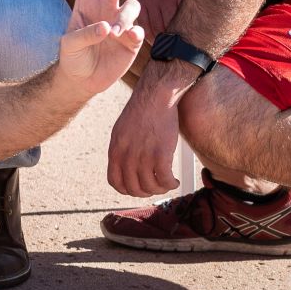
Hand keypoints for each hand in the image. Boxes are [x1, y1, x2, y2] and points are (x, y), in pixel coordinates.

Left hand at [53, 0, 145, 106]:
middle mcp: (106, 7)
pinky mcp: (132, 39)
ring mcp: (120, 21)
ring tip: (114, 32)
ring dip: (124, 17)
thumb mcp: (69, 44)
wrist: (83, 79)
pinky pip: (138, 30)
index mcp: (86, 2)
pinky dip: (132, 34)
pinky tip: (125, 40)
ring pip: (132, 5)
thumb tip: (107, 27)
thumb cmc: (73, 57)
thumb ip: (85, 34)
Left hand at [108, 76, 186, 196]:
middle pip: (134, 188)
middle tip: (156, 187)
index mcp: (115, 150)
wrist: (155, 97)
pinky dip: (171, 185)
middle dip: (146, 192)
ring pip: (150, 187)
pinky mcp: (161, 154)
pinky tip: (175, 181)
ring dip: (160, 189)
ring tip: (167, 184)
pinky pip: (165, 180)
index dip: (128, 190)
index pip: (115, 182)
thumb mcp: (121, 131)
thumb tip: (125, 167)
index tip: (139, 188)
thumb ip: (121, 150)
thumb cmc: (141, 112)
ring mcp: (143, 155)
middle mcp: (127, 155)